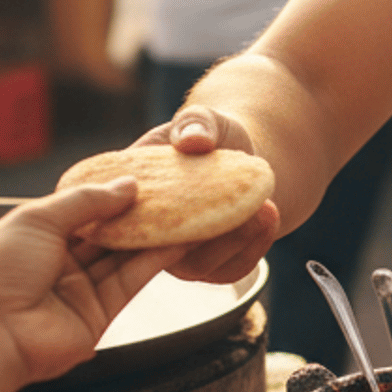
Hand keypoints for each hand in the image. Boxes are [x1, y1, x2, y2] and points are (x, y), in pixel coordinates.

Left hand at [0, 181, 181, 391]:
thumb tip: (127, 185)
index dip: (110, 193)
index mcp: (33, 235)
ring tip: (187, 208)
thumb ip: (86, 200)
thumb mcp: (37, 218)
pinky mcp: (98, 314)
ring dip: (154, 234)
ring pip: (123, 255)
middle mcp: (57, 262)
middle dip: (138, 212)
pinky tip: (179, 238)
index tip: (144, 176)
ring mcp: (78, 289)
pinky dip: (155, 260)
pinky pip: (131, 281)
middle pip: (107, 232)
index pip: (81, 209)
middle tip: (172, 189)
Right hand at [129, 105, 279, 285]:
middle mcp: (146, 233)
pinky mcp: (211, 267)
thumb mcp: (203, 120)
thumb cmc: (208, 136)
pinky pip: (229, 271)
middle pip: (161, 249)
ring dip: (235, 241)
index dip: (145, 214)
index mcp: (127, 198)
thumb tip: (192, 141)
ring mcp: (177, 256)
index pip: (120, 217)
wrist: (240, 156)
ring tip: (265, 208)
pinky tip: (271, 217)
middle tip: (240, 205)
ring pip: (200, 265)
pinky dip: (253, 248)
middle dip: (200, 232)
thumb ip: (195, 124)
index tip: (189, 195)